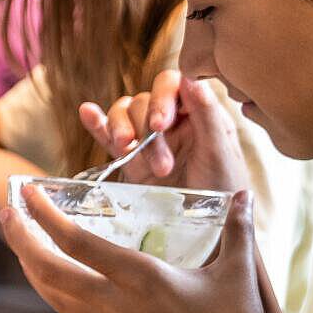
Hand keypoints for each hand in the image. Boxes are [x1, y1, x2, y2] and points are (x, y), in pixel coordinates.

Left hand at [0, 186, 278, 312]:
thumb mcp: (238, 272)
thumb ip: (238, 229)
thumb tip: (245, 194)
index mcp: (142, 278)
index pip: (78, 243)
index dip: (46, 217)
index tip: (27, 193)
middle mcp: (118, 305)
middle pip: (50, 272)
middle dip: (21, 241)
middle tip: (8, 213)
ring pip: (56, 299)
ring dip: (33, 269)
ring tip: (21, 244)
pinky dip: (60, 294)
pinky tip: (60, 281)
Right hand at [79, 71, 248, 192]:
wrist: (211, 233)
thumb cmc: (224, 191)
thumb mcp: (221, 154)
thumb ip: (208, 116)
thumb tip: (191, 79)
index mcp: (196, 112)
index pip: (171, 85)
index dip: (161, 98)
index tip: (160, 125)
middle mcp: (171, 121)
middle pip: (143, 101)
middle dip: (145, 128)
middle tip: (161, 165)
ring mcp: (148, 140)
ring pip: (124, 116)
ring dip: (122, 130)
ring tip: (127, 151)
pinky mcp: (130, 160)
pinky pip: (107, 135)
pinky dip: (96, 123)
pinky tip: (87, 113)